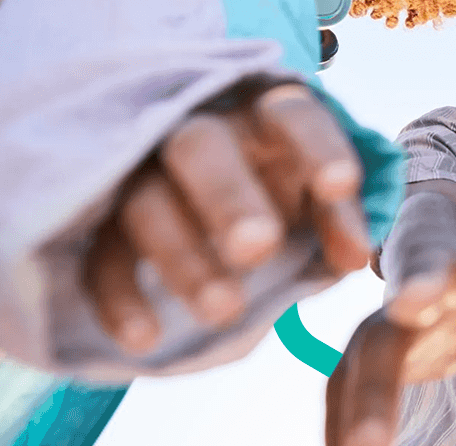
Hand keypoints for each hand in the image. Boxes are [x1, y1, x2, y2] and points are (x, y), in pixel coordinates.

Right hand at [81, 77, 370, 354]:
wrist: (214, 208)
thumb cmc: (282, 195)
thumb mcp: (319, 206)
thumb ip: (341, 223)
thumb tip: (356, 255)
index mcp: (266, 118)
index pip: (292, 116)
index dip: (316, 146)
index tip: (342, 185)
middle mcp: (201, 132)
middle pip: (199, 147)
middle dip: (228, 196)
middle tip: (259, 247)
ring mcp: (142, 172)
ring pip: (146, 202)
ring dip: (183, 257)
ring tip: (226, 312)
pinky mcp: (102, 222)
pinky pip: (99, 254)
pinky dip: (118, 297)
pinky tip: (144, 338)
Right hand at [324, 213, 455, 445]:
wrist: (445, 279)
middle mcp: (442, 281)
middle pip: (427, 276)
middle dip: (421, 286)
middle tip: (416, 299)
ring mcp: (395, 310)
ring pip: (375, 342)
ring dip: (369, 393)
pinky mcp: (367, 343)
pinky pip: (345, 384)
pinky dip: (342, 422)